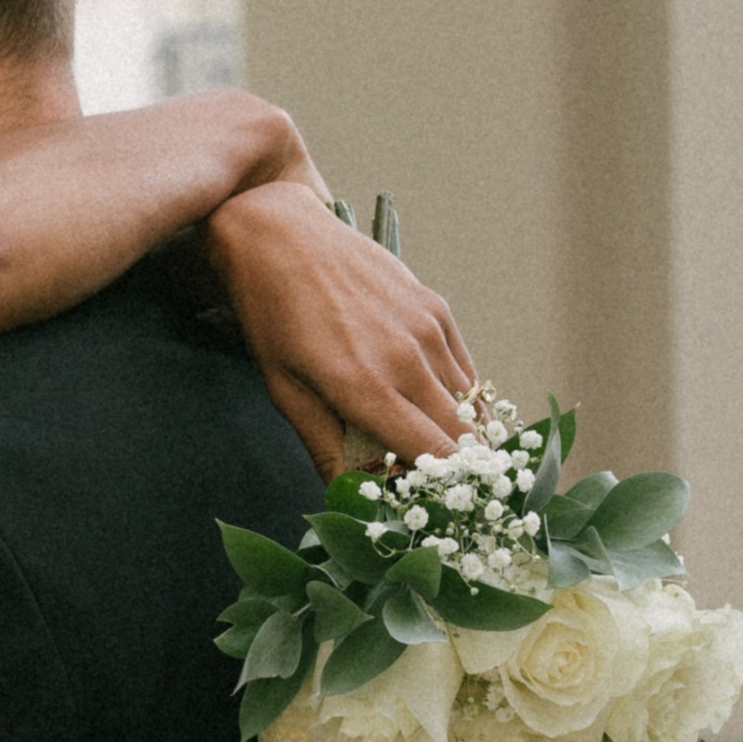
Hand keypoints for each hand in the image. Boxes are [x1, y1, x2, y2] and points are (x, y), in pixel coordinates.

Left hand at [205, 182, 474, 477]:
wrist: (280, 234)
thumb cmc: (272, 315)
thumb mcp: (284, 389)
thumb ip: (324, 446)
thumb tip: (347, 496)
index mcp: (364, 387)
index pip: (431, 456)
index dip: (439, 489)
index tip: (433, 507)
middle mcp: (406, 359)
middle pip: (460, 436)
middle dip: (457, 470)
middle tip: (440, 489)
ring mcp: (427, 330)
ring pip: (470, 403)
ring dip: (461, 433)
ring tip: (442, 454)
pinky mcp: (436, 308)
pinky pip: (466, 368)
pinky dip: (461, 396)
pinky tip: (438, 408)